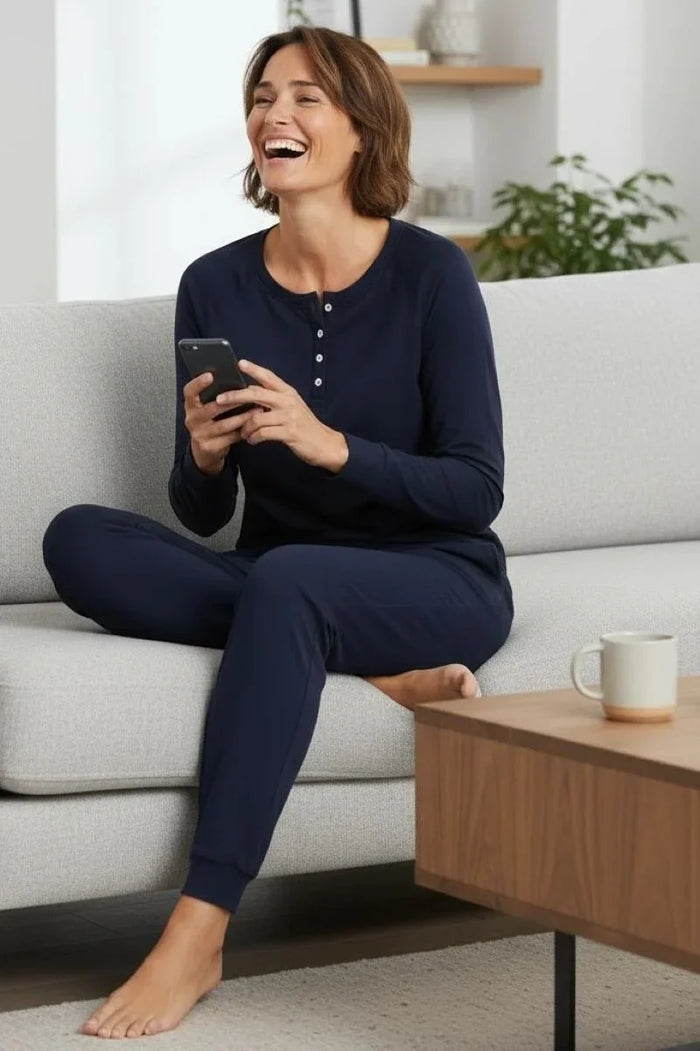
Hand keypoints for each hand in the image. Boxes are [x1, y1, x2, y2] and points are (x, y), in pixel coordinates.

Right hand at [183, 371, 256, 472]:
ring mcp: (200, 434)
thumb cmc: (210, 423)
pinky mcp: (210, 447)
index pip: (189, 392)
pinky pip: (230, 437)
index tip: (210, 375)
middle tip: (249, 394)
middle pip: (212, 408)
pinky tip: (253, 425)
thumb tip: (237, 382)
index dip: (198, 383)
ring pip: (224, 424)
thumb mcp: (206, 409)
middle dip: (232, 401)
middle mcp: (192, 420)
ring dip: (243, 417)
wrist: (204, 451)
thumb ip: (216, 397)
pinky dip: (243, 431)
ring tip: (258, 410)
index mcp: (191, 406)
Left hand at [215, 360, 348, 470]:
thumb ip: (274, 399)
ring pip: (256, 417)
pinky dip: (253, 438)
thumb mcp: (292, 407)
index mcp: (288, 393)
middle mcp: (287, 402)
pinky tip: (252, 440)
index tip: (240, 363)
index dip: (254, 369)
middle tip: (220, 400)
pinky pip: (262, 433)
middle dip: (235, 396)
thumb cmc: (305, 425)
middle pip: (256, 394)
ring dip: (245, 427)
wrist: (324, 443)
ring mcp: (288, 417)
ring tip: (243, 433)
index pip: (269, 377)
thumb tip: (251, 393)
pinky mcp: (288, 433)